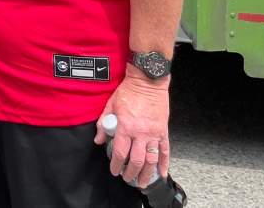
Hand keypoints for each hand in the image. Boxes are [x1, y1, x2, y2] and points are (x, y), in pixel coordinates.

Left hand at [94, 69, 170, 185]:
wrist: (148, 81)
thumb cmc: (128, 91)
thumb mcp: (110, 105)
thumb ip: (102, 123)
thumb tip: (98, 140)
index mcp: (125, 126)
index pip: (119, 152)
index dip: (116, 164)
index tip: (114, 170)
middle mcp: (140, 133)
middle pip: (136, 160)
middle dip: (131, 173)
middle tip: (127, 178)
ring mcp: (153, 133)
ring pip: (151, 159)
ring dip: (147, 173)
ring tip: (142, 182)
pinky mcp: (163, 131)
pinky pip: (165, 151)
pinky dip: (164, 163)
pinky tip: (162, 173)